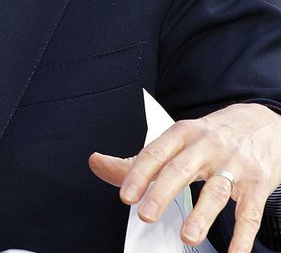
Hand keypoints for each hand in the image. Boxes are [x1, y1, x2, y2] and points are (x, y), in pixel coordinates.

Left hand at [89, 102, 280, 252]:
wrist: (263, 122)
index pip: (156, 152)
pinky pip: (250, 211)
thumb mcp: (178, 139)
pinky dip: (243, 235)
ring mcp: (234, 164)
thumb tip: (96, 163)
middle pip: (181, 169)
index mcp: (183, 133)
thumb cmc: (212, 136)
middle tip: (146, 215)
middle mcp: (207, 146)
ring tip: (187, 237)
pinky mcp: (257, 183)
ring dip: (202, 216)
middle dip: (162, 192)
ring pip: (216, 191)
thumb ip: (138, 158)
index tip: (126, 195)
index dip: (139, 174)